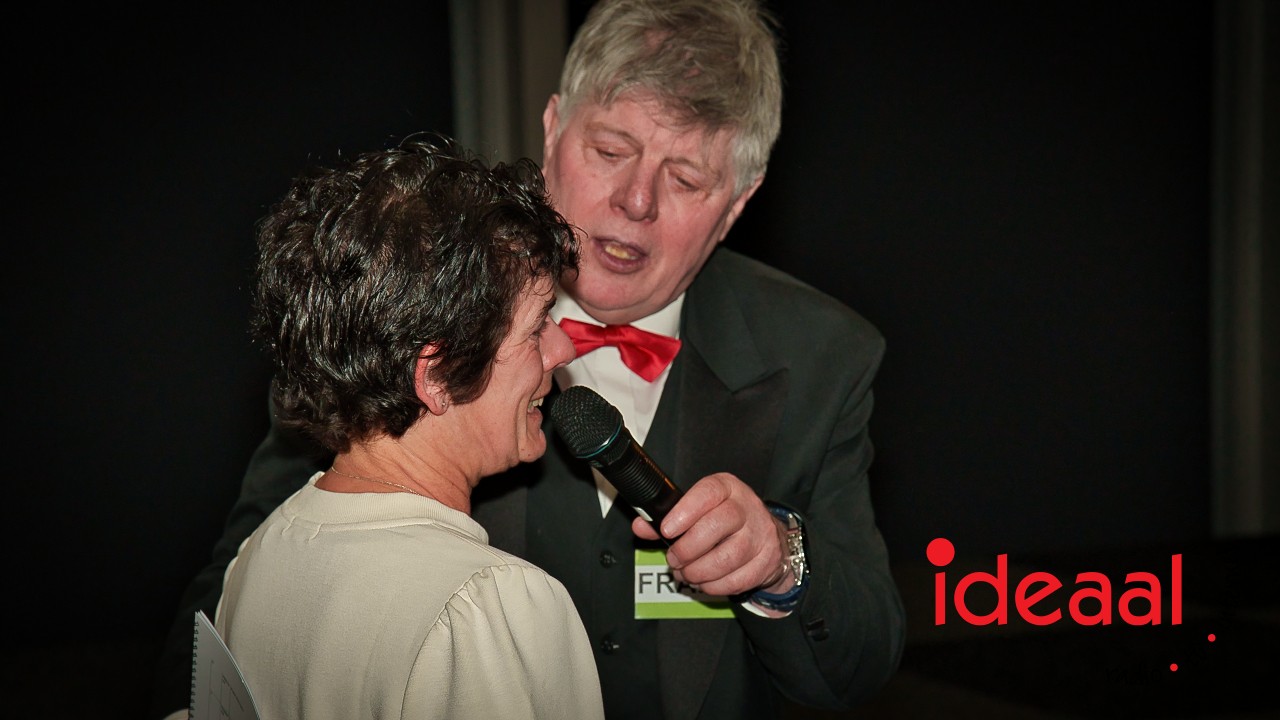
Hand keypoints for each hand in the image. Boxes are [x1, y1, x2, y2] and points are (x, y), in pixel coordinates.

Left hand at [631, 472, 792, 597]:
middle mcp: (748, 508)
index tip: (667, 529)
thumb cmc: (723, 522)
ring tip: (686, 572)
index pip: (708, 491)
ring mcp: (761, 535)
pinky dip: (713, 585)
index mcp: (728, 488)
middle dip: (688, 547)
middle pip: (719, 524)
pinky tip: (704, 581)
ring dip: (699, 571)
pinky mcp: (767, 562)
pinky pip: (736, 580)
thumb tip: (641, 526)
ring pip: (728, 557)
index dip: (685, 511)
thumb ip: (668, 518)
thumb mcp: (698, 511)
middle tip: (674, 558)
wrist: (765, 537)